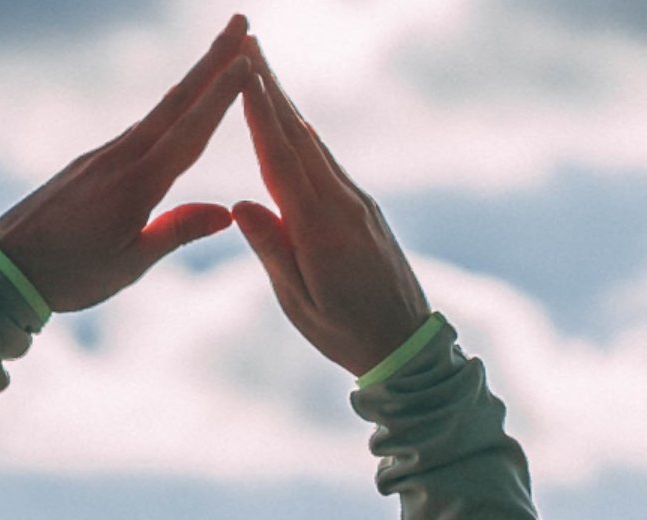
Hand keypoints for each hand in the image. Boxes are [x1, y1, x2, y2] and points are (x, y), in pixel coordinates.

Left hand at [0, 15, 249, 314]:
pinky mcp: (92, 162)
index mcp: (137, 184)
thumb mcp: (130, 263)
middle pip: (177, 101)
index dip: (221, 95)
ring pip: (160, 111)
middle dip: (212, 61)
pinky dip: (168, 110)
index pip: (191, 131)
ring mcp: (104, 155)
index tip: (248, 60)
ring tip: (220, 57)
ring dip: (193, 81)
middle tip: (241, 22)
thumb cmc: (70, 275)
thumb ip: (177, 231)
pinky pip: (141, 129)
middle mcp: (122, 157)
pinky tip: (179, 106)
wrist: (9, 266)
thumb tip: (226, 212)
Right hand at [230, 43, 432, 376]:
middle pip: (299, 138)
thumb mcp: (300, 305)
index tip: (244, 72)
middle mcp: (342, 206)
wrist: (406, 347)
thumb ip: (272, 252)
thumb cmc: (346, 335)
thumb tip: (240, 204)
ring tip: (265, 71)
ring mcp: (358, 204)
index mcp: (319, 231)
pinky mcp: (366, 210)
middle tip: (251, 45)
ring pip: (315, 146)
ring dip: (288, 107)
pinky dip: (307, 138)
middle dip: (272, 90)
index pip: (280, 160)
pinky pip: (329, 165)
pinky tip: (295, 123)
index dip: (260, 114)